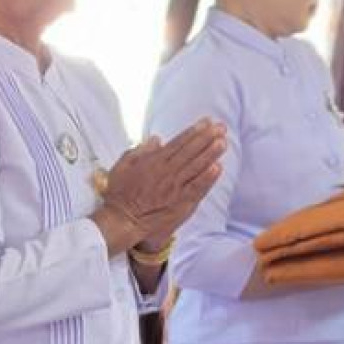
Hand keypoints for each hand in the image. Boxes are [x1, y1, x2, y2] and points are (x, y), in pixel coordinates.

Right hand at [99, 121, 228, 246]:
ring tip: (223, 142)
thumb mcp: (122, 166)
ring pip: (196, 167)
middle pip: (191, 152)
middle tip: (221, 127)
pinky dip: (208, 178)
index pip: (179, 143)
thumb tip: (157, 139)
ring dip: (211, 154)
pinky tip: (218, 168)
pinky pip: (197, 189)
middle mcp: (167, 173)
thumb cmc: (120, 195)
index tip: (206, 122)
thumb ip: (139, 151)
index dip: (194, 131)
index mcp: (154, 162)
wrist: (123, 221)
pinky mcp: (181, 204)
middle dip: (208, 138)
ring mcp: (175, 188)